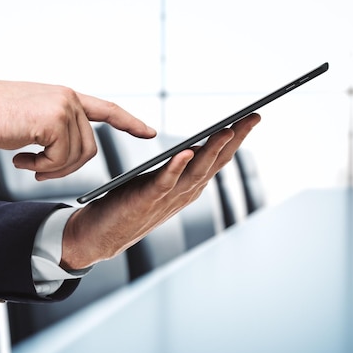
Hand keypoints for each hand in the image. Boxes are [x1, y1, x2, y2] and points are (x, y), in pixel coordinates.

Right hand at [0, 77, 155, 179]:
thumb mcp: (31, 119)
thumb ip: (54, 129)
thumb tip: (67, 152)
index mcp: (65, 97)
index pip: (107, 109)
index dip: (129, 122)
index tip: (149, 132)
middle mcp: (69, 99)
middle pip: (89, 148)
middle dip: (66, 167)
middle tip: (39, 170)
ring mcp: (64, 107)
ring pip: (77, 156)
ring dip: (51, 169)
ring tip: (26, 162)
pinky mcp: (54, 120)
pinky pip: (61, 159)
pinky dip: (41, 167)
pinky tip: (21, 159)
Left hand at [60, 113, 260, 269]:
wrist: (101, 236)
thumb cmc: (128, 206)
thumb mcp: (158, 184)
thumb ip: (177, 170)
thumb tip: (193, 149)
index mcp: (188, 187)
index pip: (218, 159)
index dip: (236, 138)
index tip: (252, 117)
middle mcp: (184, 192)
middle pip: (215, 162)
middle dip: (235, 139)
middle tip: (252, 117)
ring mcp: (168, 198)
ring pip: (196, 171)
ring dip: (212, 150)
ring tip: (226, 130)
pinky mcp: (147, 200)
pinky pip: (164, 181)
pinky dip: (176, 167)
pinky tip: (184, 152)